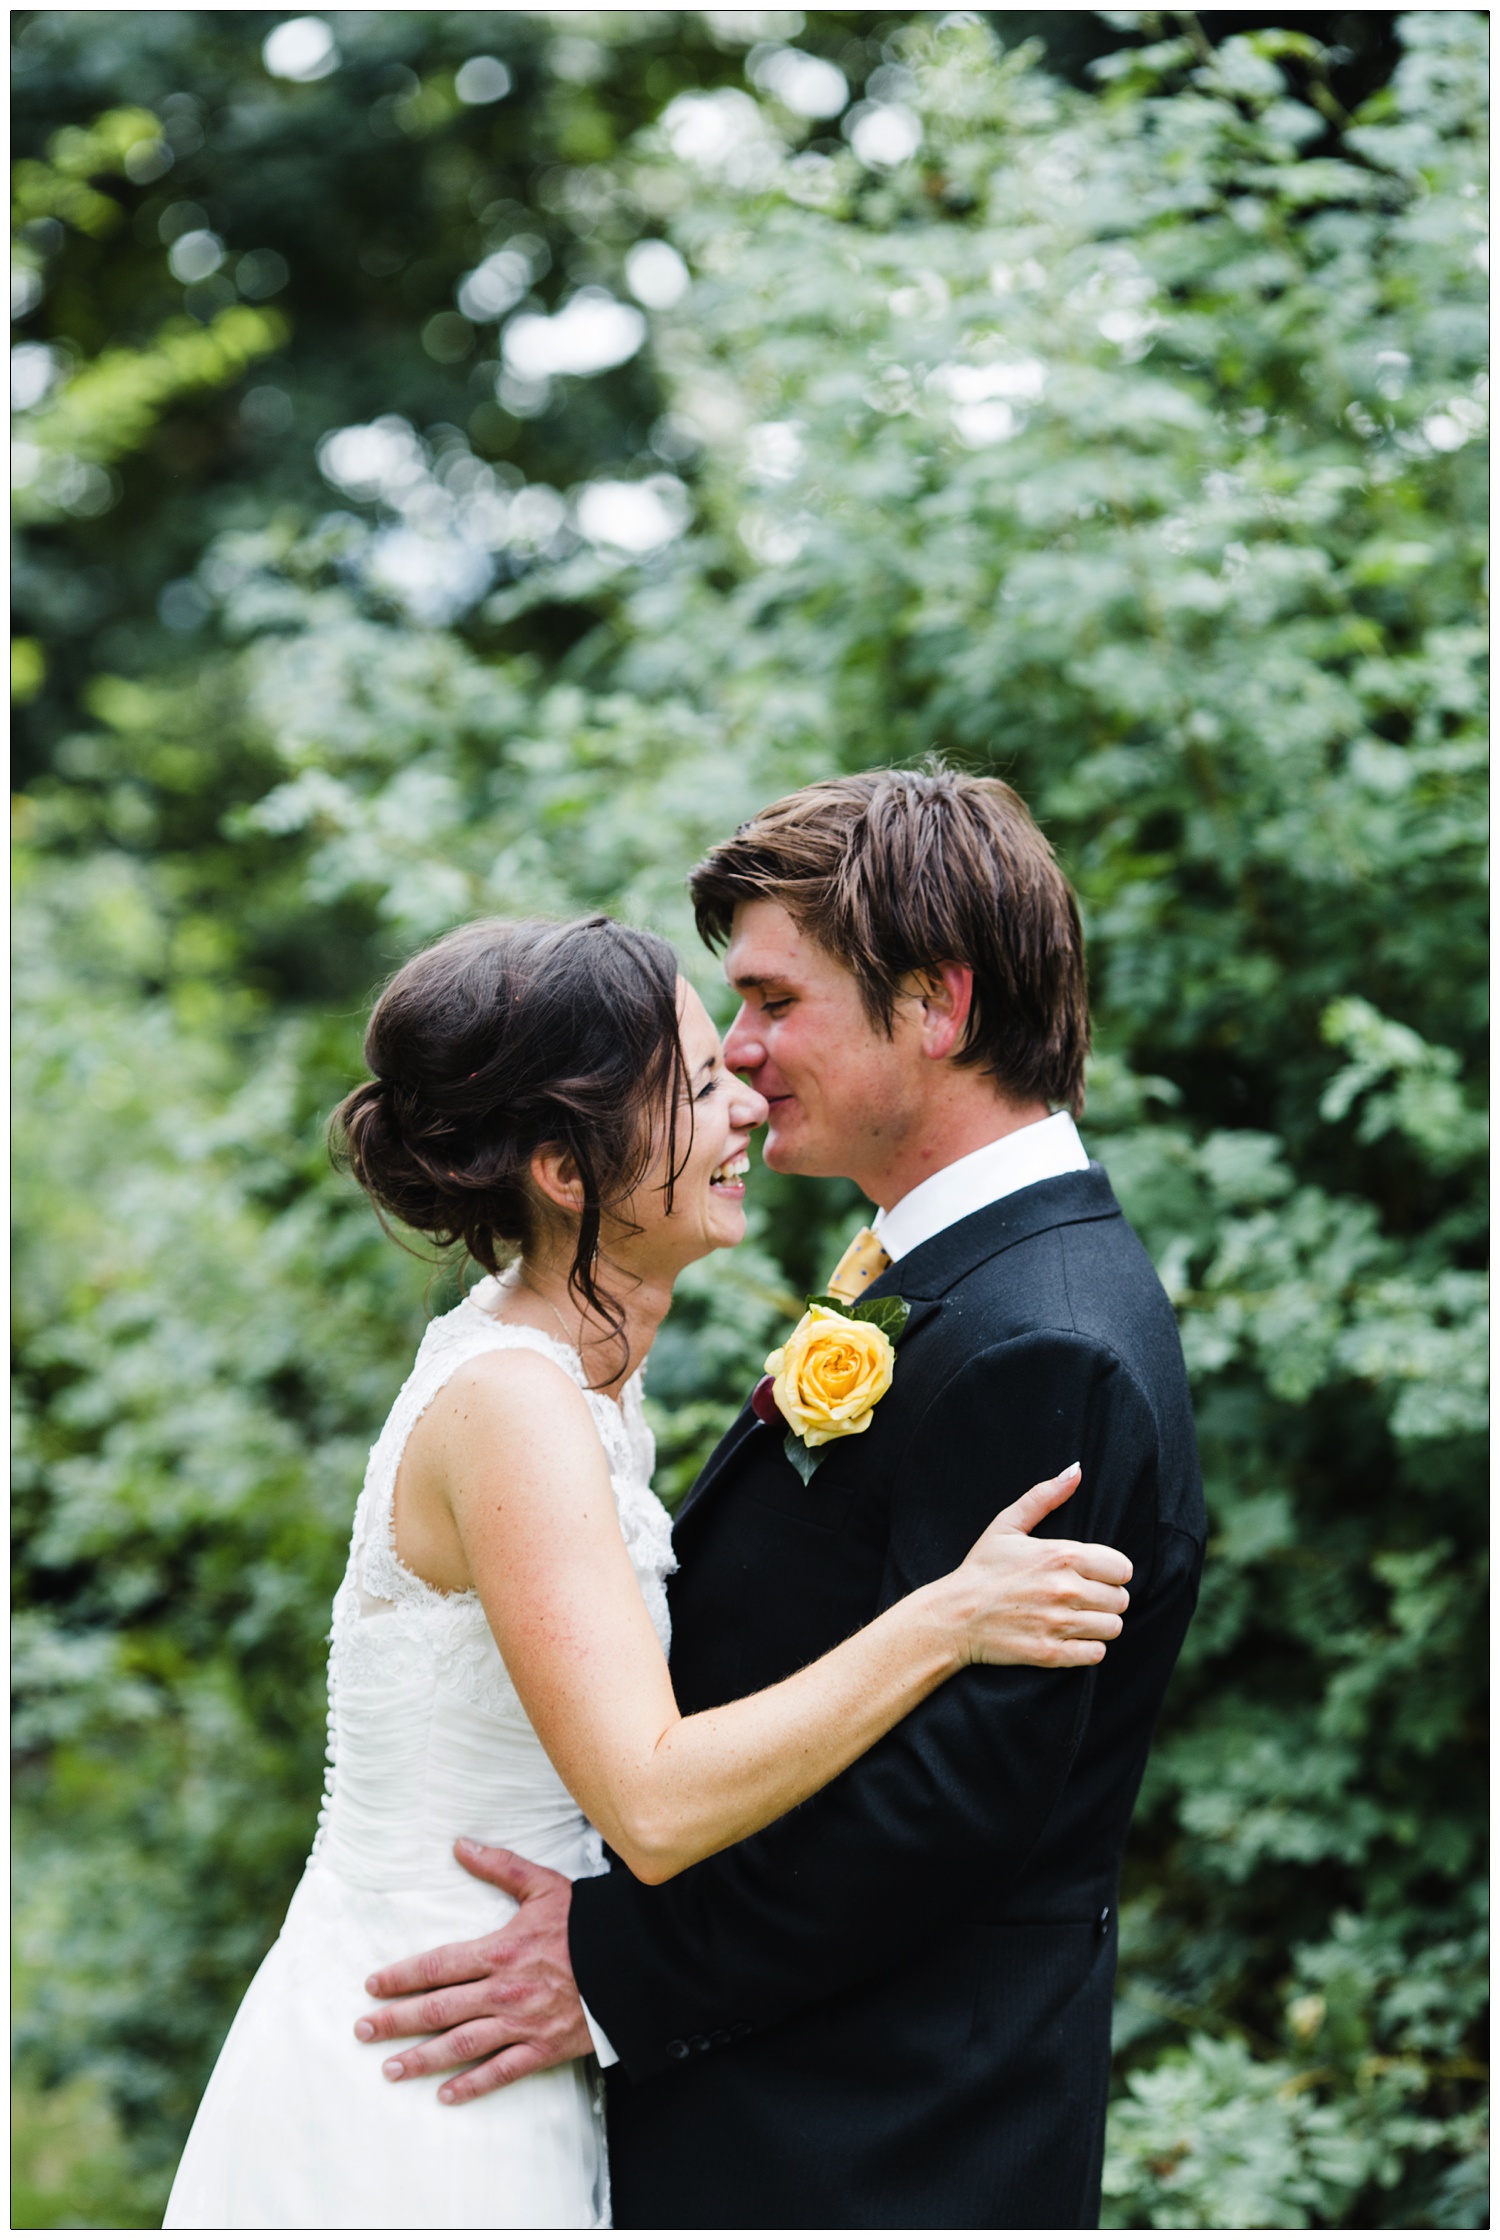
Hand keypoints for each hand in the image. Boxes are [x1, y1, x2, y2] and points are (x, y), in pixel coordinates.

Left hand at [353, 1842, 592, 2104]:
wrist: (635, 1960)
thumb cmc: (588, 1921)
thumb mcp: (544, 1885)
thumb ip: (499, 1866)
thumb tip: (459, 1845)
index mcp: (500, 1950)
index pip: (437, 1966)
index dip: (401, 1977)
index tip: (371, 1986)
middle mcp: (504, 1991)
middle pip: (438, 2010)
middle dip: (396, 2022)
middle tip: (362, 2032)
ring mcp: (523, 2023)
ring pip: (461, 2046)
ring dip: (421, 2058)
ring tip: (390, 2068)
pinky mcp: (544, 2048)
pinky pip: (501, 2073)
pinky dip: (471, 2086)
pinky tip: (445, 2095)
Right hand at [951, 1464, 1132, 1668]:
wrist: (952, 1616)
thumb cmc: (980, 1568)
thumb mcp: (1007, 1525)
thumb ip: (1044, 1496)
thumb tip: (1076, 1471)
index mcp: (1060, 1555)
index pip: (1122, 1568)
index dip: (1112, 1571)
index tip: (1095, 1574)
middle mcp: (1064, 1590)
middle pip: (1121, 1599)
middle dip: (1107, 1597)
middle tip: (1085, 1596)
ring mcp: (1057, 1624)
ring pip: (1113, 1627)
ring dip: (1100, 1623)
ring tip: (1079, 1617)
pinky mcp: (1050, 1654)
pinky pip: (1095, 1654)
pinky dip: (1089, 1648)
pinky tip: (1072, 1637)